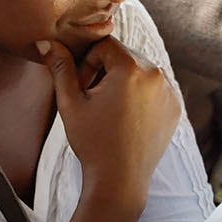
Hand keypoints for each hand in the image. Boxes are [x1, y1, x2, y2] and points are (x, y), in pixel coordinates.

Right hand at [43, 35, 179, 212]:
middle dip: (106, 71)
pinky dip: (140, 97)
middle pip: (124, 57)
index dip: (88, 61)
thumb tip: (47, 41)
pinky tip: (127, 120)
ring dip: (123, 83)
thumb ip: (61, 68)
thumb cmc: (92, 141)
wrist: (119, 180)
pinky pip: (154, 90)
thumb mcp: (71, 102)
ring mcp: (169, 92)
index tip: (83, 86)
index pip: (105, 44)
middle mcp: (156, 75)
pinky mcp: (174, 108)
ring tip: (110, 111)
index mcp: (131, 68)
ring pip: (140, 73)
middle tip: (94, 100)